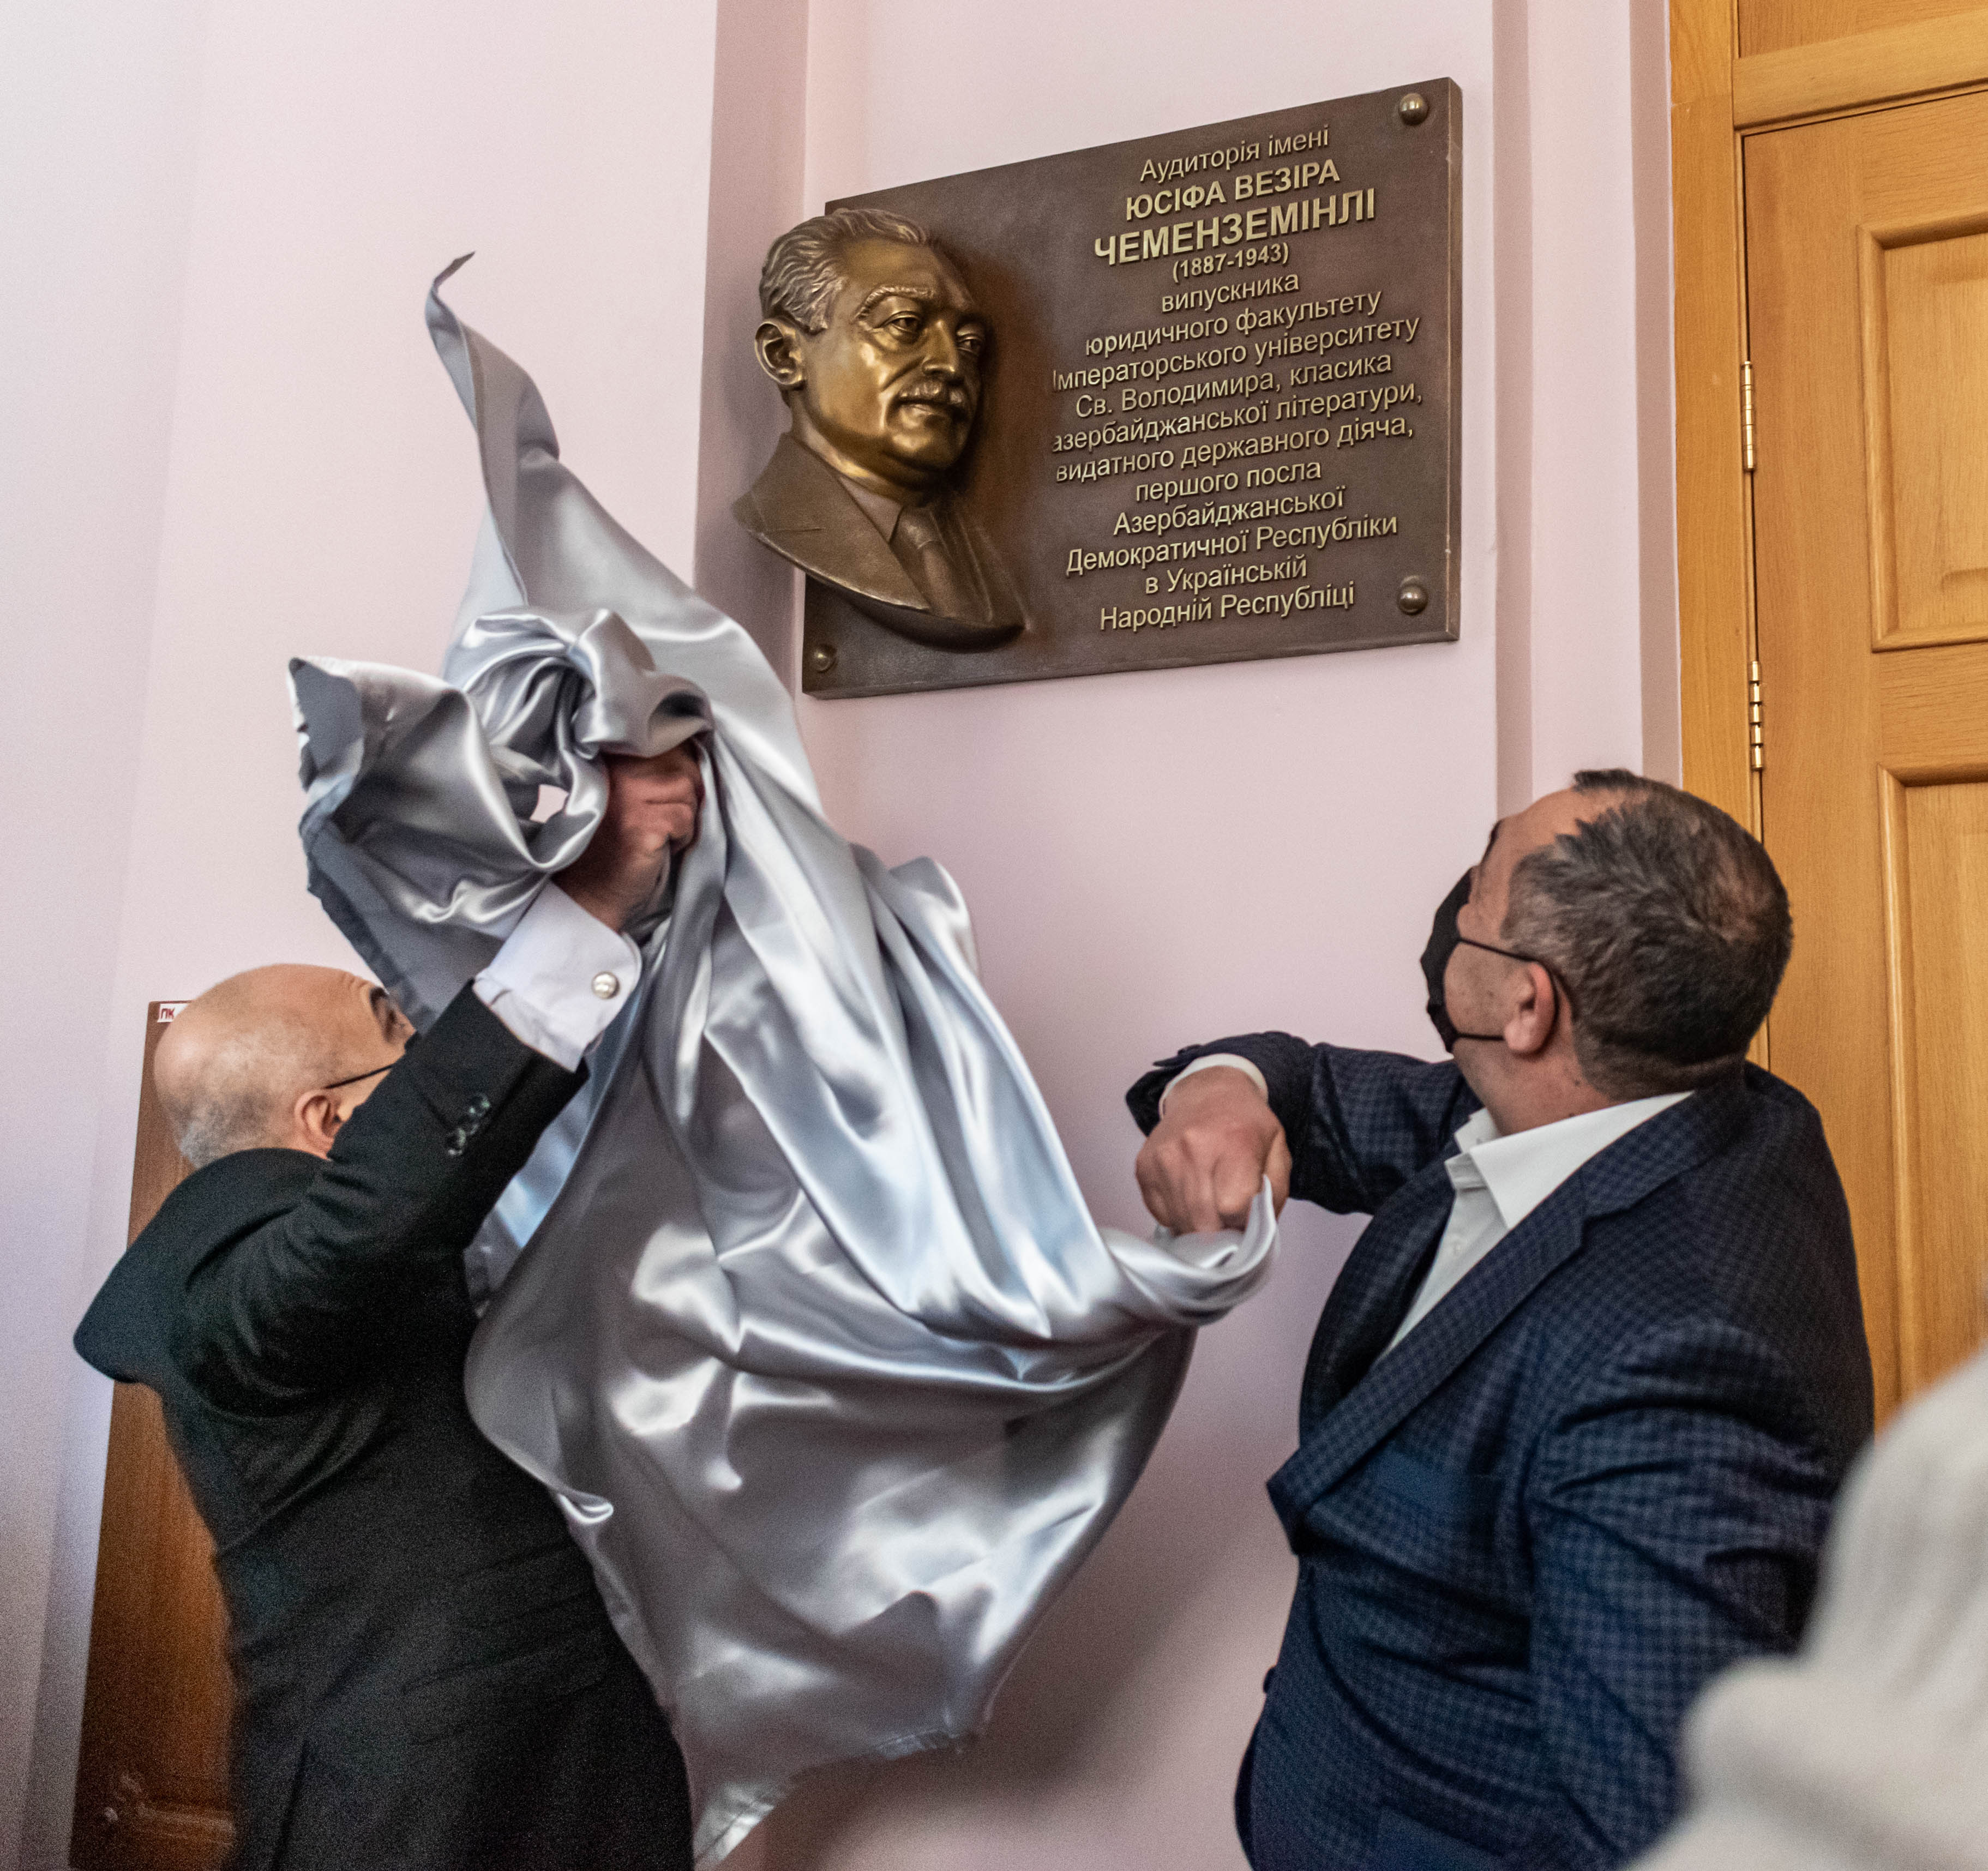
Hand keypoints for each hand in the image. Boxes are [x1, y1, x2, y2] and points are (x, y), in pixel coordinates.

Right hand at [556, 742, 703, 931]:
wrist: (589, 893)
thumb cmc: (609, 847)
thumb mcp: (625, 798)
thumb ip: (647, 772)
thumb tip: (694, 755)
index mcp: (609, 760)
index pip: (664, 742)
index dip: (681, 765)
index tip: (674, 791)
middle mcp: (616, 772)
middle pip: (681, 764)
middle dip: (686, 794)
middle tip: (666, 820)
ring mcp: (628, 797)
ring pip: (687, 789)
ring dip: (684, 817)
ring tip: (660, 834)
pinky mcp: (642, 824)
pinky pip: (686, 817)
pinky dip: (683, 837)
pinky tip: (660, 848)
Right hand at [1135, 1067, 1290, 1232]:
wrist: (1207, 1092)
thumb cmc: (1246, 1124)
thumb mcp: (1278, 1151)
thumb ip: (1273, 1195)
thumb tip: (1253, 1234)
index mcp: (1236, 1143)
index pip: (1233, 1209)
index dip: (1242, 1223)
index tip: (1245, 1217)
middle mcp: (1194, 1149)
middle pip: (1203, 1223)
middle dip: (1220, 1233)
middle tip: (1229, 1221)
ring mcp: (1164, 1159)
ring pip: (1180, 1223)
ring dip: (1198, 1227)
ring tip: (1211, 1206)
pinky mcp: (1144, 1168)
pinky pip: (1161, 1215)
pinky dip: (1178, 1215)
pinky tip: (1190, 1195)